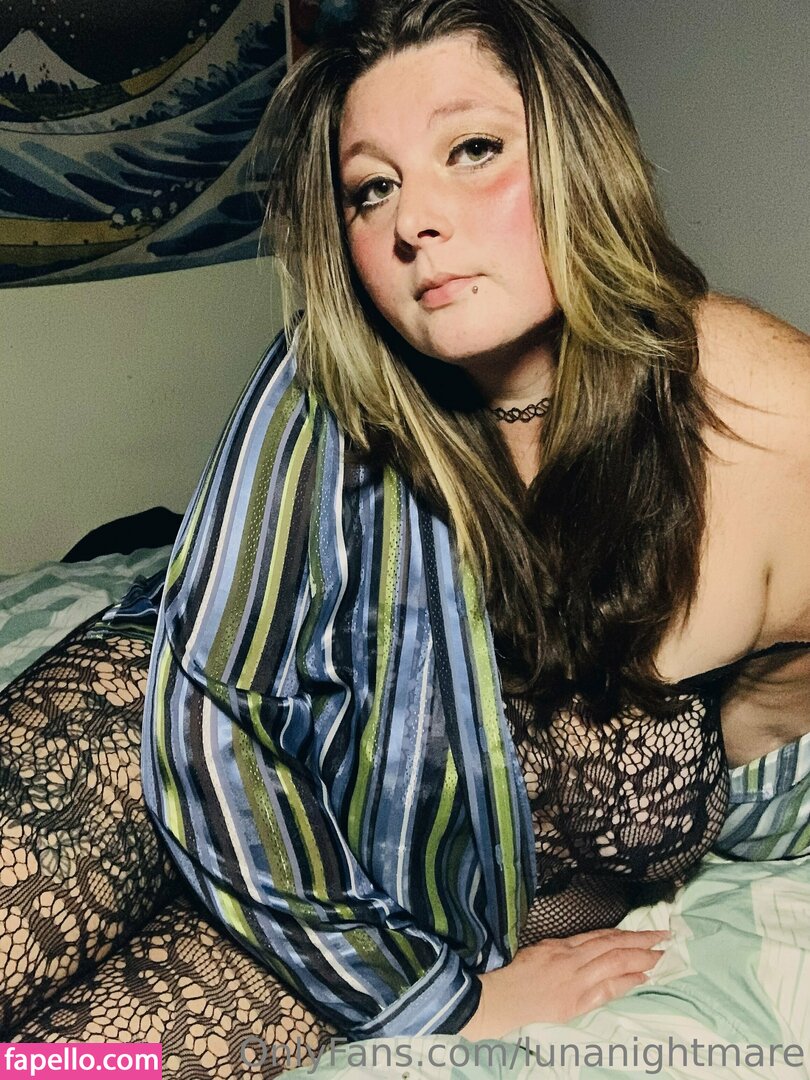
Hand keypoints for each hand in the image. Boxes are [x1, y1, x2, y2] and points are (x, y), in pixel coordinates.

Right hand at [459, 927, 667, 1039]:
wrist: (498, 998)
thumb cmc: (510, 973)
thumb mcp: (536, 950)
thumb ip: (560, 948)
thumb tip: (580, 948)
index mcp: (561, 945)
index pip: (599, 936)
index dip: (624, 933)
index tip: (645, 931)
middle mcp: (572, 959)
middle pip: (613, 946)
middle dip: (641, 941)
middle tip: (665, 937)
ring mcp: (576, 980)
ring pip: (614, 963)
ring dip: (641, 958)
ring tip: (661, 955)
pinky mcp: (576, 1002)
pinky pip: (607, 989)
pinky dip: (627, 982)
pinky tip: (642, 978)